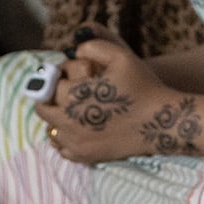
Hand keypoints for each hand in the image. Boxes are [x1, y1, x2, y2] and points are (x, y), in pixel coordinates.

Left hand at [35, 38, 201, 163]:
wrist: (159, 122)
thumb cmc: (142, 86)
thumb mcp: (120, 56)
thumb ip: (93, 47)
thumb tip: (74, 51)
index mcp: (73, 95)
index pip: (48, 83)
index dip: (58, 76)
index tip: (68, 76)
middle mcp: (68, 120)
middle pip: (43, 107)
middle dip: (51, 97)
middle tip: (68, 92)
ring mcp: (74, 141)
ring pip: (49, 128)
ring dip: (56, 117)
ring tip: (74, 109)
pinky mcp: (82, 156)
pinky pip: (61, 147)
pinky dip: (64, 137)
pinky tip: (78, 127)